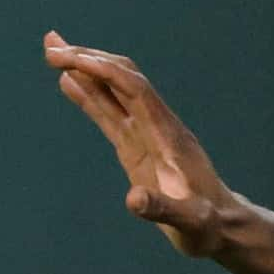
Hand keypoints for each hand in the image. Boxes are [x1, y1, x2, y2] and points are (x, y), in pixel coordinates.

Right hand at [45, 31, 234, 256]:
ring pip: (115, 93)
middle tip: (50, 46)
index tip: (71, 60)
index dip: (105, 72)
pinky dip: (90, 96)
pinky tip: (69, 83)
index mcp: (169, 137)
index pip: (136, 90)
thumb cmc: (209, 227)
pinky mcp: (138, 147)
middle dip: (89, 60)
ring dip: (85, 70)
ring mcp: (147, 136)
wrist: (223, 227)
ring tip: (52, 51)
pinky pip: (111, 114)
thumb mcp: (191, 223)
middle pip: (124, 80)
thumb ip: (164, 210)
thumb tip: (133, 199)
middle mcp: (158, 128)